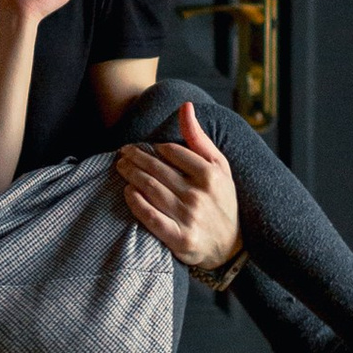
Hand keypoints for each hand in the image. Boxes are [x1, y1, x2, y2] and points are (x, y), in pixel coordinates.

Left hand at [116, 100, 241, 271]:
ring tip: (121, 167)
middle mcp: (199, 195)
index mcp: (211, 174)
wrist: (231, 246)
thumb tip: (185, 106)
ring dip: (132, 176)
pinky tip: (128, 192)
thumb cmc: (222, 200)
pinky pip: (151, 218)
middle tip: (122, 153)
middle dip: (135, 158)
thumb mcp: (220, 167)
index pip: (172, 152)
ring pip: (151, 190)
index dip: (156, 148)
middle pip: (157, 170)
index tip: (146, 147)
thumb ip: (199, 138)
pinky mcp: (179, 239)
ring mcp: (189, 218)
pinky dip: (136, 203)